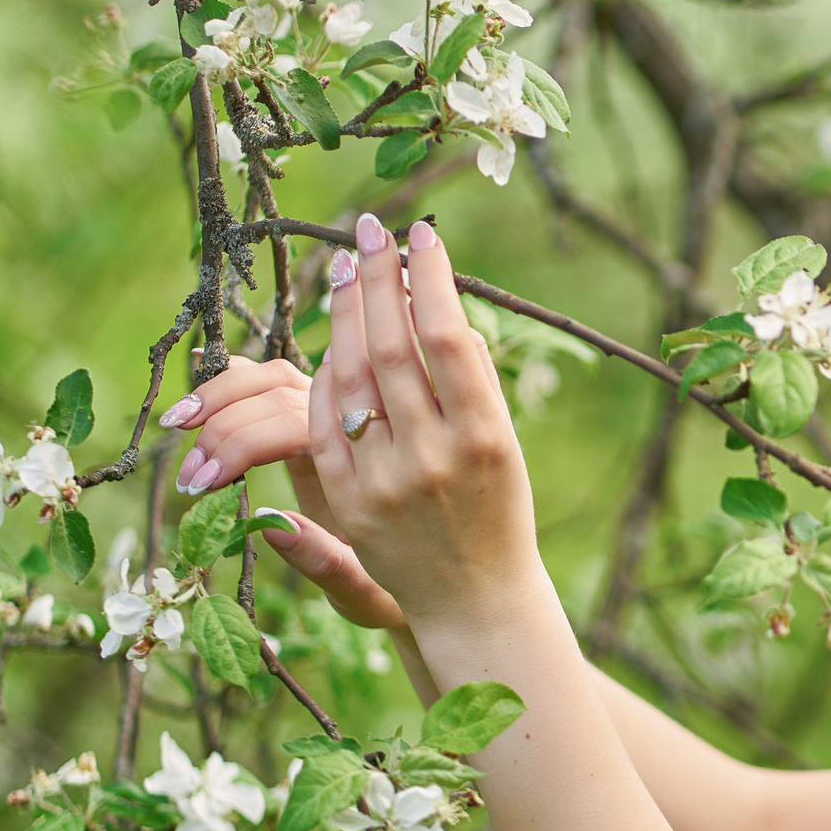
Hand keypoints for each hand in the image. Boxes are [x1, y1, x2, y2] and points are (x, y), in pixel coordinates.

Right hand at [155, 321, 413, 630]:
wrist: (435, 580)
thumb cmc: (398, 590)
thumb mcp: (367, 591)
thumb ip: (326, 562)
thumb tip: (268, 525)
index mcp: (372, 463)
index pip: (301, 424)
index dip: (245, 444)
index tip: (203, 483)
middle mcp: (356, 429)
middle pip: (282, 393)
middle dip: (224, 427)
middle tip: (187, 479)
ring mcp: (334, 418)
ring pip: (274, 378)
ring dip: (220, 396)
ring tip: (176, 426)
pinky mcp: (312, 419)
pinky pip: (269, 384)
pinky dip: (230, 382)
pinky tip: (195, 397)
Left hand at [306, 213, 547, 632]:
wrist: (476, 601)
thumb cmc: (499, 510)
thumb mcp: (505, 446)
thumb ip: (474, 384)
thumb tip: (442, 310)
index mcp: (485, 439)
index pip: (447, 339)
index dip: (429, 280)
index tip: (420, 234)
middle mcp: (435, 458)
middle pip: (391, 349)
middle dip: (378, 280)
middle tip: (369, 229)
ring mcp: (386, 481)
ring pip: (351, 380)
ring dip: (346, 316)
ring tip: (348, 268)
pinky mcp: (349, 501)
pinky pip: (326, 424)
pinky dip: (326, 375)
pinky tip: (333, 340)